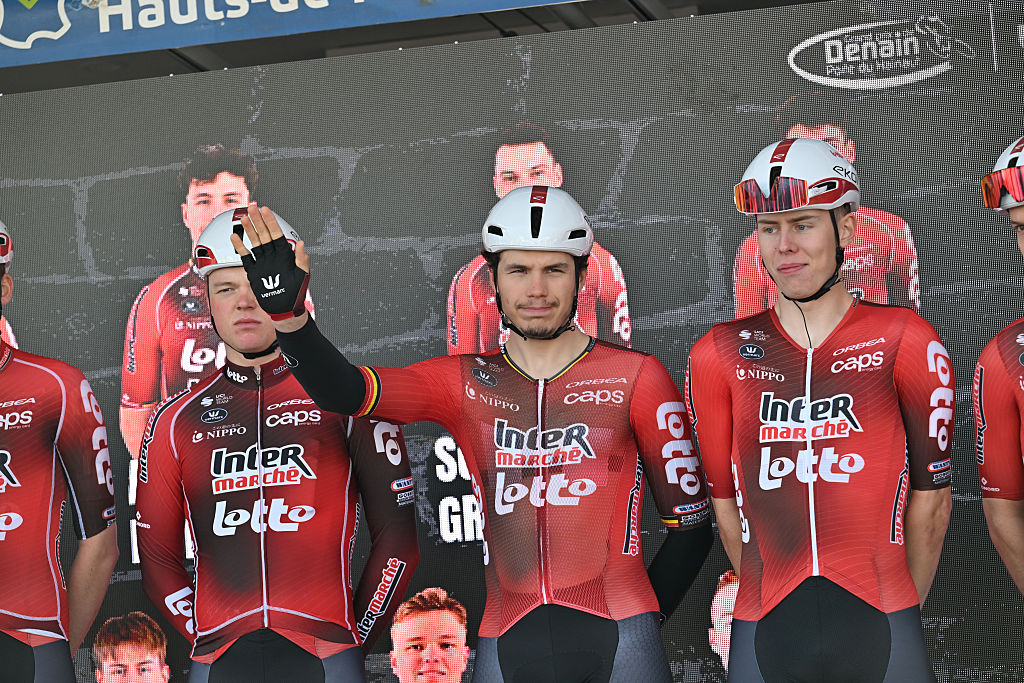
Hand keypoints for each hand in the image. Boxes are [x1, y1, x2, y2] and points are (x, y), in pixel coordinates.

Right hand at [231, 203, 310, 329]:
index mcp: (285, 255)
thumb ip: (301, 260)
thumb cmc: (296, 293)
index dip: (271, 222)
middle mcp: (273, 256)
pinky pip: (246, 257)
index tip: (266, 210)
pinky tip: (235, 238)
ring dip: (249, 230)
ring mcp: (263, 263)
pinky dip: (240, 248)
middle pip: (264, 234)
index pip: (277, 234)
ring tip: (243, 218)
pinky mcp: (254, 272)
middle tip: (252, 207)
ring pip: (254, 243)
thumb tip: (302, 245)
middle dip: (258, 220)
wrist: (284, 309)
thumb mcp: (302, 276)